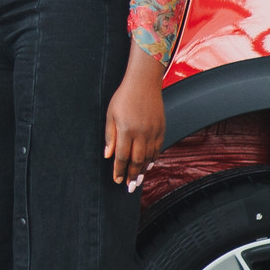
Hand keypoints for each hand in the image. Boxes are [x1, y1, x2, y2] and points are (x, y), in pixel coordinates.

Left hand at [104, 54, 166, 187]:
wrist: (144, 83)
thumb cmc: (124, 97)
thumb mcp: (111, 114)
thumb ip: (110, 136)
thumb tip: (107, 155)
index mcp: (126, 130)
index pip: (121, 156)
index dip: (118, 170)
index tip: (116, 180)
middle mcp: (141, 133)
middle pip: (137, 160)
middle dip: (132, 175)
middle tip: (129, 187)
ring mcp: (153, 131)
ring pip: (149, 157)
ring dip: (143, 170)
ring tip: (137, 181)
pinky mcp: (161, 128)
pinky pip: (158, 148)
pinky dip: (153, 159)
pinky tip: (148, 165)